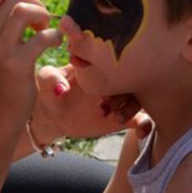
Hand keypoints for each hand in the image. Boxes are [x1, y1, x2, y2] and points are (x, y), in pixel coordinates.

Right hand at [0, 0, 63, 125]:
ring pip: (24, 10)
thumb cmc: (2, 71)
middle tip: (40, 22)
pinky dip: (55, 36)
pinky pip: (43, 36)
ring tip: (44, 31)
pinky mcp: (16, 64)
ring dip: (43, 16)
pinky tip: (54, 43)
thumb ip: (1, 18)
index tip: (28, 9)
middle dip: (35, 3)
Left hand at [33, 64, 148, 142]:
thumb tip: (62, 89)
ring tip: (116, 118)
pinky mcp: (122, 117)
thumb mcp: (45, 79)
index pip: (117, 59)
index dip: (114, 68)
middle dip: (125, 90)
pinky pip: (142, 119)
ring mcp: (120, 98)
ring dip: (133, 108)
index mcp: (98, 65)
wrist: (52, 116)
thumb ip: (50, 77)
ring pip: (141, 98)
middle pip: (134, 78)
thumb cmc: (48, 91)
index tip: (101, 82)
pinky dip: (146, 125)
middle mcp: (113, 80)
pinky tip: (140, 133)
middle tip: (107, 103)